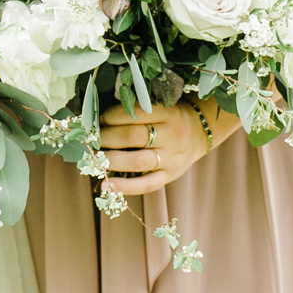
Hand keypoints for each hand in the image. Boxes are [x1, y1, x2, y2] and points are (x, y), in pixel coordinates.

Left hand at [99, 100, 214, 194]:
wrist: (200, 133)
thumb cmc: (171, 117)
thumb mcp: (161, 106)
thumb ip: (137, 110)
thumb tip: (100, 119)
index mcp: (168, 113)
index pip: (135, 113)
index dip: (112, 116)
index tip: (99, 120)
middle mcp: (172, 135)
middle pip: (133, 137)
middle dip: (107, 138)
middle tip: (92, 139)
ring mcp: (172, 158)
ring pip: (137, 161)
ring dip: (111, 160)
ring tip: (95, 159)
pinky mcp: (170, 176)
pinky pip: (147, 184)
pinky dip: (125, 187)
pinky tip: (106, 185)